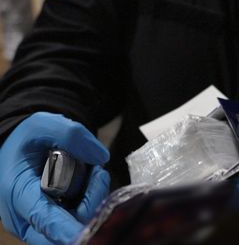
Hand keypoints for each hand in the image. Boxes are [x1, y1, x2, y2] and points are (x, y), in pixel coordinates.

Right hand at [0, 112, 109, 243]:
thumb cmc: (29, 139)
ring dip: (93, 203)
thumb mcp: (44, 124)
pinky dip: (91, 205)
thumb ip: (72, 135)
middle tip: (99, 174)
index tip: (85, 233)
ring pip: (74, 228)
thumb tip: (101, 158)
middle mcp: (24, 216)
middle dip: (91, 208)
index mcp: (17, 192)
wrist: (20, 148)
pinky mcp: (51, 225)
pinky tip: (92, 184)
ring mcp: (37, 224)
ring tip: (96, 173)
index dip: (66, 229)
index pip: (44, 219)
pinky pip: (77, 223)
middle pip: (63, 231)